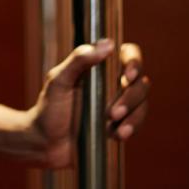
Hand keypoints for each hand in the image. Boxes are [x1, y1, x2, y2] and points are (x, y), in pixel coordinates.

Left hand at [30, 40, 150, 167]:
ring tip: (116, 126)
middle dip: (132, 96)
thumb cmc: (49, 108)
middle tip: (113, 112)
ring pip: (142, 103)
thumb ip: (79, 60)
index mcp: (99, 68)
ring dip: (134, 115)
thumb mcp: (59, 81)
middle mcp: (112, 84)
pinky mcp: (120, 124)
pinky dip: (131, 128)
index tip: (127, 75)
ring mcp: (118, 104)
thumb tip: (107, 44)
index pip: (127, 55)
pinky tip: (117, 135)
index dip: (134, 62)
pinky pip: (137, 123)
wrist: (46, 144)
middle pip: (140, 81)